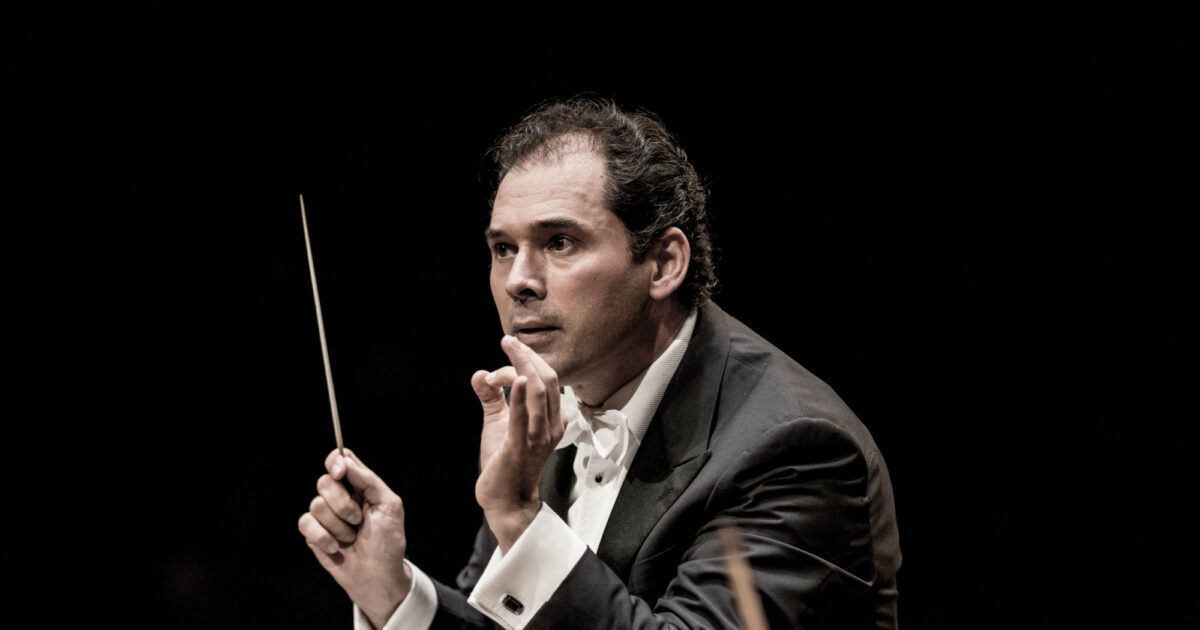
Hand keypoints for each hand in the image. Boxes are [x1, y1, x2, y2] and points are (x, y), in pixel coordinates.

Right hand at [298, 449, 410, 628]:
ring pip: (316, 504)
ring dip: (338, 525)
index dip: (335, 462)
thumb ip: (369, 480)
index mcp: (359, 486)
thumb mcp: (389, 505)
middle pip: (324, 482)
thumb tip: (345, 460)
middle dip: (342, 503)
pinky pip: (306, 523)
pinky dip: (323, 537)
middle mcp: (339, 497)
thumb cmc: (388, 541)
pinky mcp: (312, 533)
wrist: (377, 574)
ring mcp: (325, 515)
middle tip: (358, 520)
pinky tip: (337, 547)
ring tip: (352, 536)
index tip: (340, 472)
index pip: (340, 460)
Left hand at [470, 335, 565, 550]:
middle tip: (507, 341)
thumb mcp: (498, 424)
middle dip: (527, 355)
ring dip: (523, 365)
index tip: (497, 368)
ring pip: (540, 391)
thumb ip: (491, 399)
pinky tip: (515, 379)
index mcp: (551, 418)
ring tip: (508, 347)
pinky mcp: (522, 447)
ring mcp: (539, 436)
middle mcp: (551, 425)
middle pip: (547, 379)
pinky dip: (521, 396)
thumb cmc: (505, 463)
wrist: (506, 500)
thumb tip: (478, 374)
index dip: (523, 365)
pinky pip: (525, 418)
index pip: (544, 380)